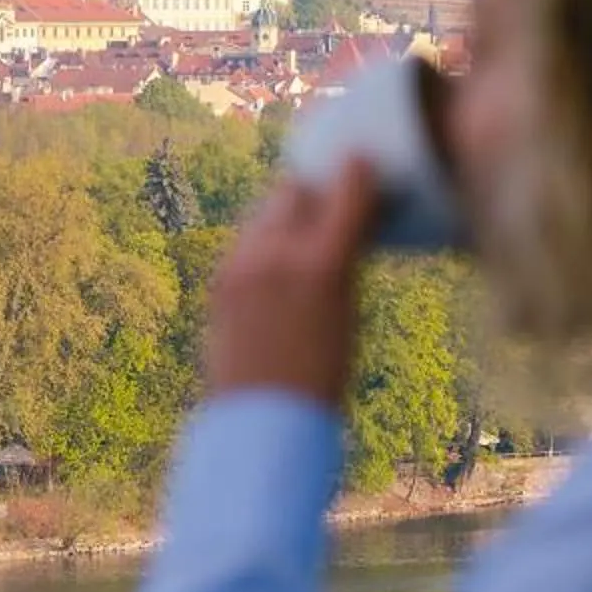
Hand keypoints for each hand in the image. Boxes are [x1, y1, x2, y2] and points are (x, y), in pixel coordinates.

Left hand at [207, 159, 376, 405]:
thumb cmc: (324, 374)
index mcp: (324, 263)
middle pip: (299, 186)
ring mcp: (243, 263)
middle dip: (319, 190)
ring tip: (306, 237)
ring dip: (289, 213)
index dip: (363, 171)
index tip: (371, 173)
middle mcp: (279, 253)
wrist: (263, 419)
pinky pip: (248, 237)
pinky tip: (281, 263)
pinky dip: (267, 239)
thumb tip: (358, 216)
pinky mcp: (220, 278)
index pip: (349, 182)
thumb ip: (350, 255)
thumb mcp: (352, 309)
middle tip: (336, 206)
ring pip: (268, 208)